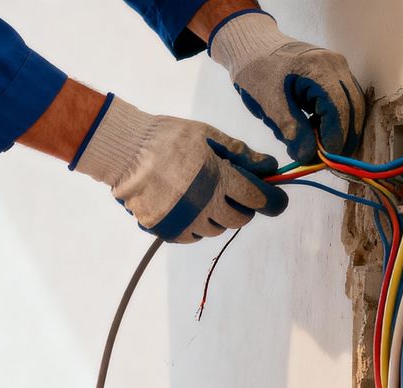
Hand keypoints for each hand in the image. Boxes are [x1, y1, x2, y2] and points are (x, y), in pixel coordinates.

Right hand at [70, 96, 287, 242]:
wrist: (126, 151)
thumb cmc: (168, 137)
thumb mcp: (208, 136)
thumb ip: (241, 154)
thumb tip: (270, 167)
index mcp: (218, 179)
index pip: (257, 200)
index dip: (272, 201)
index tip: (276, 202)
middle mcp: (204, 206)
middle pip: (238, 220)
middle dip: (244, 208)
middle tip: (236, 194)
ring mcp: (185, 221)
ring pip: (215, 230)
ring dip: (219, 217)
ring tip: (206, 196)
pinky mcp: (167, 230)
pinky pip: (193, 237)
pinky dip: (197, 226)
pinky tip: (190, 209)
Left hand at [209, 12, 363, 161]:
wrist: (252, 46)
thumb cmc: (257, 72)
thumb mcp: (269, 105)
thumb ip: (291, 131)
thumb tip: (309, 157)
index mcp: (319, 69)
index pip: (339, 110)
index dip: (335, 138)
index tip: (324, 159)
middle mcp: (336, 65)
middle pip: (354, 108)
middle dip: (344, 137)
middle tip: (327, 160)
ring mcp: (338, 67)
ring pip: (354, 105)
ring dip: (343, 129)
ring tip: (323, 148)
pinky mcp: (335, 73)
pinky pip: (345, 99)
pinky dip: (338, 118)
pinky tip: (320, 130)